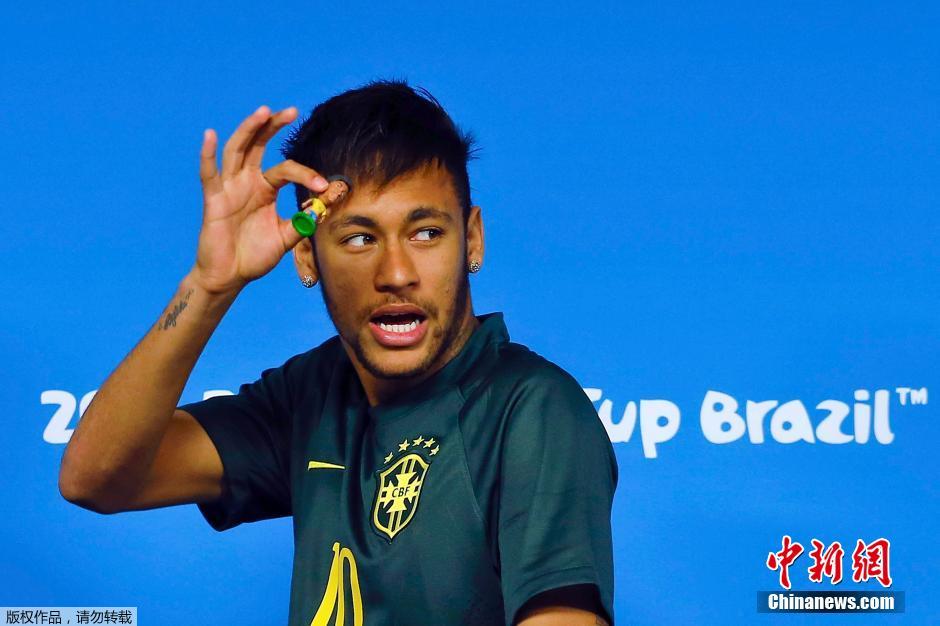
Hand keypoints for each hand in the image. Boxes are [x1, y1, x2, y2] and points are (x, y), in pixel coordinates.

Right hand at [189, 105, 338, 294]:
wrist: (230, 276)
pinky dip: (208, 154)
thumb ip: (303, 222)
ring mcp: (229, 188)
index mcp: (265, 189)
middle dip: (273, 126)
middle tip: (291, 110)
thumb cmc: (255, 256)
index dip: (306, 175)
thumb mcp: (286, 238)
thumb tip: (325, 207)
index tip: (324, 186)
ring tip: (263, 112)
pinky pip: (208, 174)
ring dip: (249, 130)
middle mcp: (247, 182)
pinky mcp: (213, 200)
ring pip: (237, 151)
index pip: (286, 170)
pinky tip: (210, 135)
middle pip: (258, 145)